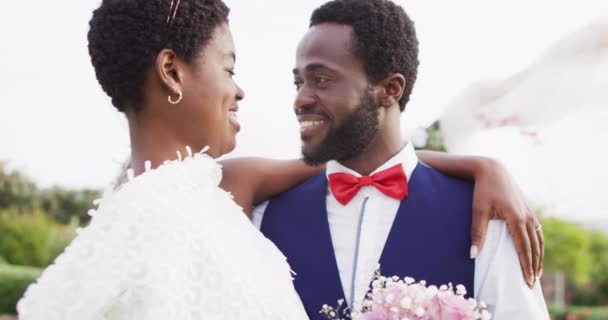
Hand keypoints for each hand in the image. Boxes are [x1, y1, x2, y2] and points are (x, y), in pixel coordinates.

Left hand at [470, 158, 543, 287]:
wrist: (492, 170)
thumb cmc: (482, 190)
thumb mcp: (478, 210)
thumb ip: (477, 233)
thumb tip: (473, 255)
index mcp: (516, 218)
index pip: (524, 247)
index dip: (526, 265)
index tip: (527, 280)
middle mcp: (527, 216)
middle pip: (534, 246)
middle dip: (534, 266)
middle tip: (532, 284)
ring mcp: (530, 213)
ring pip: (538, 240)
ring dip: (539, 257)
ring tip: (537, 273)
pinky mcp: (528, 210)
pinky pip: (537, 231)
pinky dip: (539, 244)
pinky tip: (536, 252)